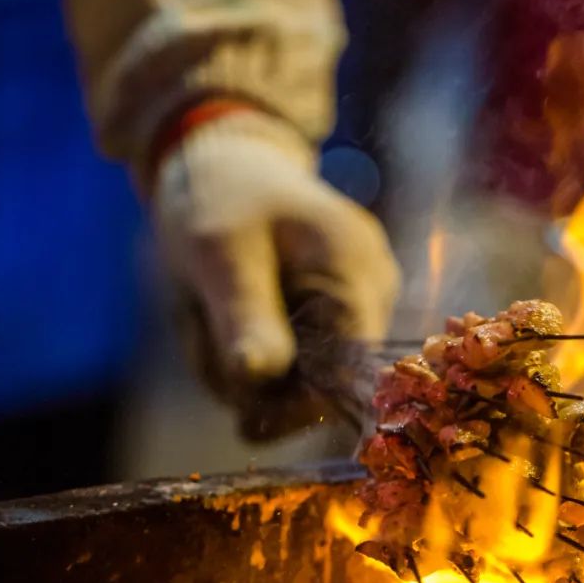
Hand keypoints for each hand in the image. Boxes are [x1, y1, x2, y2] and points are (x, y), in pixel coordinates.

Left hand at [153, 106, 398, 432]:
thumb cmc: (217, 196)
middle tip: (207, 346)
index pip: (352, 370)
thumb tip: (262, 380)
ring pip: (309, 378)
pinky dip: (257, 355)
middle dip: (263, 384)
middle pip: (330, 381)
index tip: (245, 421)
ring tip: (210, 322)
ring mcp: (361, 299)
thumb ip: (244, 315)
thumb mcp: (217, 254)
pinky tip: (228, 323)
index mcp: (356, 267)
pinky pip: (299, 362)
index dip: (301, 406)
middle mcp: (376, 286)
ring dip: (250, 372)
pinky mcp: (339, 312)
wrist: (221, 162)